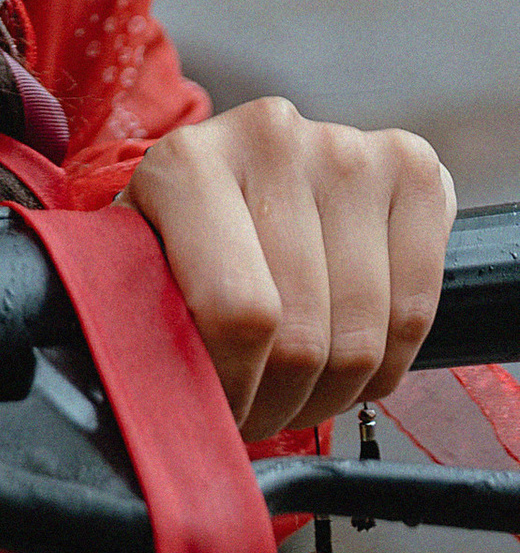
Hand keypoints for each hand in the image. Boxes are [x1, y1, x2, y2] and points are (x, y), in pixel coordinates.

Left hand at [125, 101, 453, 438]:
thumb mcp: (135, 271)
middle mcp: (272, 139)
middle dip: (277, 401)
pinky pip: (417, 310)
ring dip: (330, 393)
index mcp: (186, 163)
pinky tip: (347, 356)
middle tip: (256, 410)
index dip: (234, 388)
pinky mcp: (413, 169)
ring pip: (363, 337)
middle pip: (302, 334)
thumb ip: (135, 318)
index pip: (238, 313)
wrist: (240, 177)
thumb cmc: (180, 237)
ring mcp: (350, 151)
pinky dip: (384, 362)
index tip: (218, 412)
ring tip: (293, 389)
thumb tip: (155, 399)